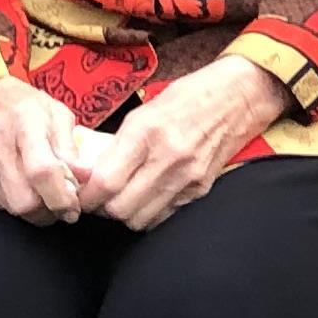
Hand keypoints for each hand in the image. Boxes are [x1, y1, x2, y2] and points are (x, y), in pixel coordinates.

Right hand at [0, 72, 92, 223]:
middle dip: (46, 210)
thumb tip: (84, 176)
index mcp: (23, 120)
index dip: (61, 198)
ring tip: (33, 187)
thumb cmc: (20, 104)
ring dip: (28, 205)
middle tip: (54, 201)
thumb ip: (70, 146)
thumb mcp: (55, 113)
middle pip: (24, 201)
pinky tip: (10, 180)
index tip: (72, 207)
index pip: (42, 172)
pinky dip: (7, 198)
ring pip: (7, 206)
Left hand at [74, 59, 286, 232]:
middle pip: (120, 208)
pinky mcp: (200, 190)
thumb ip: (118, 144)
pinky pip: (163, 217)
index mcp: (147, 133)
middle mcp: (168, 159)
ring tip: (122, 198)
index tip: (80, 194)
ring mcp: (186, 178)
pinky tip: (146, 197)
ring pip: (140, 219)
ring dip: (125, 213)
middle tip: (98, 198)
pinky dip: (148, 213)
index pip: (106, 181)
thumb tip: (90, 173)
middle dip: (103, 208)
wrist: (237, 98)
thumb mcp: (144, 112)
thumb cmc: (187, 98)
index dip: (86, 195)